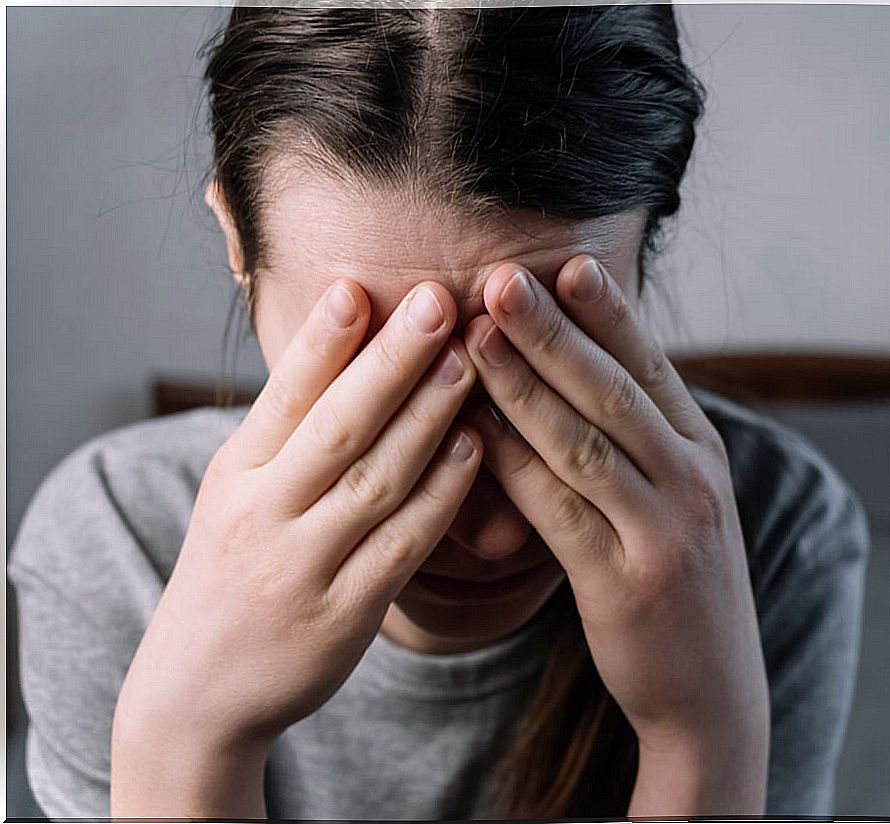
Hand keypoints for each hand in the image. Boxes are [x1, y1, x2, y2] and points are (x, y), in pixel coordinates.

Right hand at [111, 279, 481, 816]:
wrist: (196, 691)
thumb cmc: (231, 571)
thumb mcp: (235, 494)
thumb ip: (286, 430)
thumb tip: (342, 346)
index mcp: (236, 474)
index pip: (282, 397)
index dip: (322, 343)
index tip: (359, 286)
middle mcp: (264, 515)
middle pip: (337, 428)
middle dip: (391, 360)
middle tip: (439, 299)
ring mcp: (303, 568)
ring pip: (376, 480)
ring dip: (428, 417)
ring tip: (470, 359)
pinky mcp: (344, 614)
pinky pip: (402, 545)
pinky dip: (442, 495)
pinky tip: (476, 449)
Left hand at [462, 257, 769, 811]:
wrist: (712, 690)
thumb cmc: (678, 583)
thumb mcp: (680, 500)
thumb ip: (640, 439)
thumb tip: (576, 372)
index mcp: (703, 451)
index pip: (651, 366)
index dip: (607, 313)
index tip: (563, 263)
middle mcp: (692, 480)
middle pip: (614, 390)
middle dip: (554, 330)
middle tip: (501, 277)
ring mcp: (665, 530)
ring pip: (584, 442)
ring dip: (524, 384)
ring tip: (475, 334)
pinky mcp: (626, 582)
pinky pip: (559, 511)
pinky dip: (513, 465)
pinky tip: (471, 430)